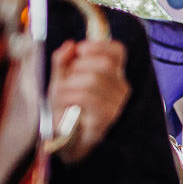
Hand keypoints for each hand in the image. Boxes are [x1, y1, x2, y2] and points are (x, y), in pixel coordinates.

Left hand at [47, 39, 128, 162]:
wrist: (65, 138)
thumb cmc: (67, 107)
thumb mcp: (61, 79)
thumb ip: (63, 61)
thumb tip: (70, 46)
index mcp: (113, 75)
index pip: (117, 51)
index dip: (99, 45)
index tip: (80, 49)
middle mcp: (121, 88)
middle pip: (103, 65)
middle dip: (78, 67)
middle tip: (67, 79)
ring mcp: (116, 104)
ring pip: (93, 80)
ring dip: (69, 84)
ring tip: (62, 95)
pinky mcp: (106, 118)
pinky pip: (86, 97)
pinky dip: (69, 96)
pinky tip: (65, 104)